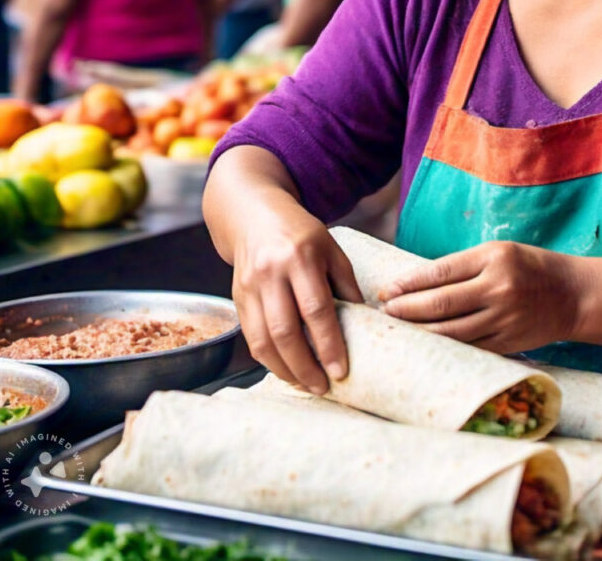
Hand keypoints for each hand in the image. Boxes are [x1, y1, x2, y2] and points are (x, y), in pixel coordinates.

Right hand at [230, 202, 361, 394]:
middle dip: (305, 366)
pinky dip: (268, 359)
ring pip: (263, 340)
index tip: (340, 370)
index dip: (328, 344)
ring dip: (285, 370)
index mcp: (300, 256)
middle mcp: (271, 272)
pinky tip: (286, 369)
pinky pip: (251, 337)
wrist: (254, 215)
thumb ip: (346, 284)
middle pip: (285, 330)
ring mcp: (250, 286)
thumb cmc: (300, 233)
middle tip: (322, 387)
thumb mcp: (331, 248)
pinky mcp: (237, 297)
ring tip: (306, 385)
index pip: (316, 308)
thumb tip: (364, 322)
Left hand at [378, 240, 583, 353]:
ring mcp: (504, 319)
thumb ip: (463, 266)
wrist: (573, 295)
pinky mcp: (508, 343)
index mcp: (493, 258)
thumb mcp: (499, 252)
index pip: (439, 272)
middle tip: (384, 312)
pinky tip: (427, 347)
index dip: (409, 283)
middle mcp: (498, 288)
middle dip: (406, 309)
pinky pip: (469, 348)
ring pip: (451, 331)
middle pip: (440, 303)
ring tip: (397, 331)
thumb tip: (416, 283)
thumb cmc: (529, 267)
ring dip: (419, 333)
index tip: (386, 290)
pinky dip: (444, 348)